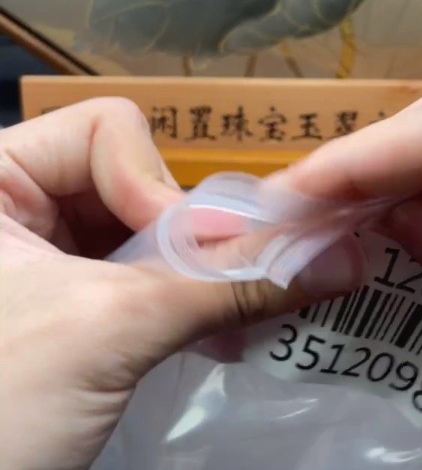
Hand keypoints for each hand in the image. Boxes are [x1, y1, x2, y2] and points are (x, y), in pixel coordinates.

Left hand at [0, 99, 364, 469]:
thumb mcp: (111, 331)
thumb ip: (227, 282)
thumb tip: (340, 252)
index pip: (104, 131)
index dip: (154, 186)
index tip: (180, 263)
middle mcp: (8, 210)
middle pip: (131, 180)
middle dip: (188, 238)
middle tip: (235, 290)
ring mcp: (32, 266)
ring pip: (141, 237)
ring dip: (196, 277)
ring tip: (237, 321)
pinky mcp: (59, 318)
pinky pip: (136, 285)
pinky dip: (180, 307)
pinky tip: (218, 338)